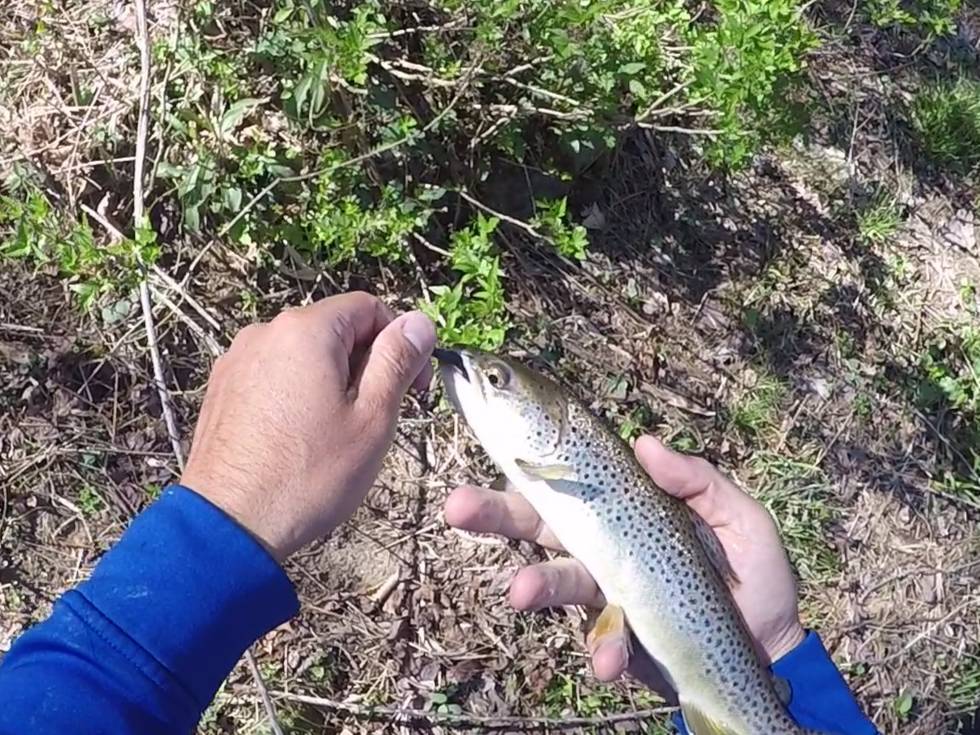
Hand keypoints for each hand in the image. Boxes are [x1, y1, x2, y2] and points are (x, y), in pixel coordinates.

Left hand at [181, 292, 435, 561]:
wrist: (229, 525)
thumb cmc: (309, 475)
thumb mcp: (373, 417)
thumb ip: (397, 361)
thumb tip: (419, 323)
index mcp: (306, 331)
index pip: (370, 308)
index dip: (402, 341)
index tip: (414, 386)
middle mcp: (265, 332)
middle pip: (336, 328)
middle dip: (367, 363)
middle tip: (380, 416)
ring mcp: (238, 360)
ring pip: (305, 354)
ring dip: (334, 380)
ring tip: (339, 433)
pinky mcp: (223, 389)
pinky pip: (275, 375)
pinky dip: (299, 393)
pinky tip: (304, 437)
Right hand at [443, 435, 805, 698]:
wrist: (772, 648)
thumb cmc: (755, 572)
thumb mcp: (739, 517)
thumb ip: (697, 480)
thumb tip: (646, 442)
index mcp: (626, 505)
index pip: (572, 474)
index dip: (532, 456)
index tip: (495, 434)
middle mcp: (604, 543)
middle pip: (539, 522)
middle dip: (494, 513)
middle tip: (456, 507)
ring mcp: (606, 590)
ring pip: (556, 580)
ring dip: (536, 586)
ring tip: (520, 593)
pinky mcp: (618, 636)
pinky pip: (598, 640)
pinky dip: (603, 648)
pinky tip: (614, 655)